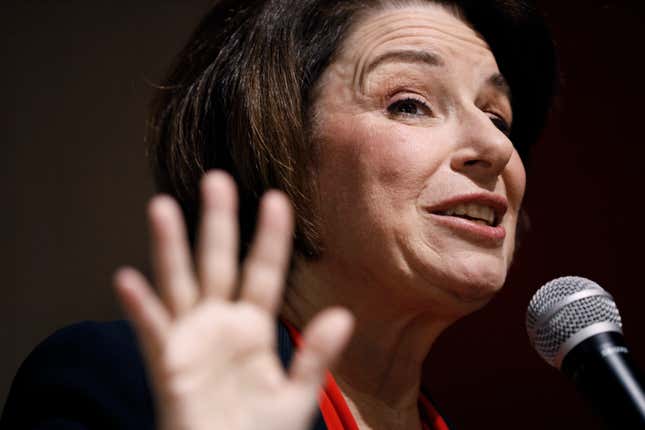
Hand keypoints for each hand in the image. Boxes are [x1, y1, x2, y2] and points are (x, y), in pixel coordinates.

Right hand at [113, 171, 353, 429]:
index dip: (271, 238)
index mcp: (254, 327)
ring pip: (180, 284)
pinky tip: (127, 279)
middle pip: (219, 263)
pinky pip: (152, 332)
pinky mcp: (167, 365)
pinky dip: (140, 309)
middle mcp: (220, 323)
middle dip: (218, 223)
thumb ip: (316, 356)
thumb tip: (343, 314)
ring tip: (163, 206)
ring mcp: (191, 339)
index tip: (278, 199)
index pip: (265, 272)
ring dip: (171, 247)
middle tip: (217, 178)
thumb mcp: (295, 396)